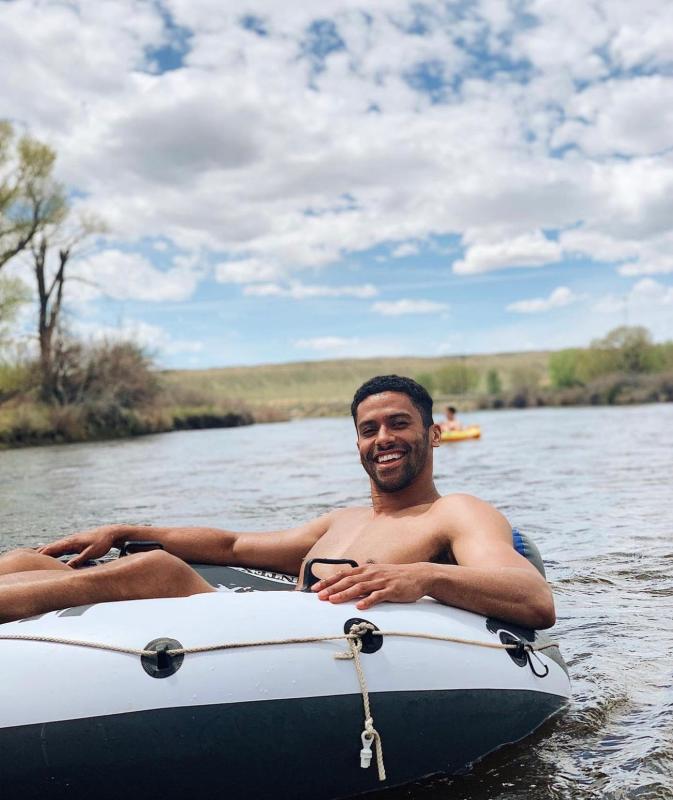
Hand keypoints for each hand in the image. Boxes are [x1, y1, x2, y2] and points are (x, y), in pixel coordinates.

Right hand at [37, 525, 120, 567]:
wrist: (111, 532)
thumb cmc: (102, 542)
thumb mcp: (91, 553)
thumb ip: (79, 560)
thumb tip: (66, 568)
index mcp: (71, 542)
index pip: (52, 549)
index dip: (41, 555)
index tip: (30, 560)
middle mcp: (69, 540)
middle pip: (50, 547)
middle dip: (38, 553)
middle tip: (24, 560)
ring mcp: (71, 541)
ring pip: (54, 547)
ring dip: (44, 552)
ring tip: (32, 559)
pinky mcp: (75, 543)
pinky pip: (60, 548)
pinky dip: (52, 551)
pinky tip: (49, 555)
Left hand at [312, 563, 430, 609]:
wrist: (419, 575)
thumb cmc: (396, 577)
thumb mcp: (377, 574)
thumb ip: (362, 580)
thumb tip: (345, 587)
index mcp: (366, 570)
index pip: (343, 575)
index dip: (328, 581)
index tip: (314, 588)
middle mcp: (371, 574)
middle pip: (348, 581)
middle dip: (332, 588)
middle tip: (319, 596)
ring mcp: (381, 581)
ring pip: (360, 588)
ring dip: (345, 594)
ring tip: (333, 600)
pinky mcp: (392, 590)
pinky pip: (378, 596)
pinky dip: (368, 601)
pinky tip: (360, 607)